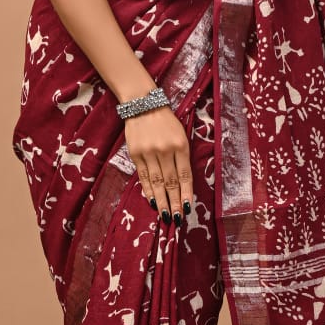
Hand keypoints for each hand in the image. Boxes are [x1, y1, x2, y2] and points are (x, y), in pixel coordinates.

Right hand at [124, 105, 192, 224]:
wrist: (143, 105)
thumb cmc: (166, 122)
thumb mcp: (181, 135)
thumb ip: (182, 157)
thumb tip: (182, 184)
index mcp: (180, 145)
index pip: (185, 175)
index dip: (187, 194)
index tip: (188, 209)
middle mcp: (165, 150)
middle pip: (171, 182)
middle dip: (175, 202)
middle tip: (177, 219)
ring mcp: (149, 153)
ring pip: (156, 182)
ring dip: (162, 201)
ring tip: (166, 215)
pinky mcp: (136, 154)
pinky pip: (143, 176)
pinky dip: (148, 190)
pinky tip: (152, 201)